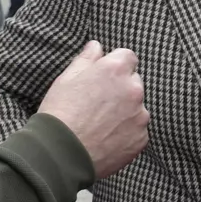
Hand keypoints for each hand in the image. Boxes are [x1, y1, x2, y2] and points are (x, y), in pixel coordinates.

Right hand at [38, 40, 147, 177]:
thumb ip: (86, 59)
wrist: (60, 155)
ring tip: (100, 124)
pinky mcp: (141, 139)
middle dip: (121, 88)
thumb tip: (96, 46)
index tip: (104, 78)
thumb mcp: (66, 79)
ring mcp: (140, 115)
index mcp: (115, 69)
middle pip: (134, 82)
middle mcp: (133, 89)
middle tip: (98, 104)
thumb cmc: (60, 114)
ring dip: (125, 111)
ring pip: (136, 107)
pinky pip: (137, 130)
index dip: (115, 66)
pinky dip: (126, 133)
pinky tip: (106, 139)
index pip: (128, 57)